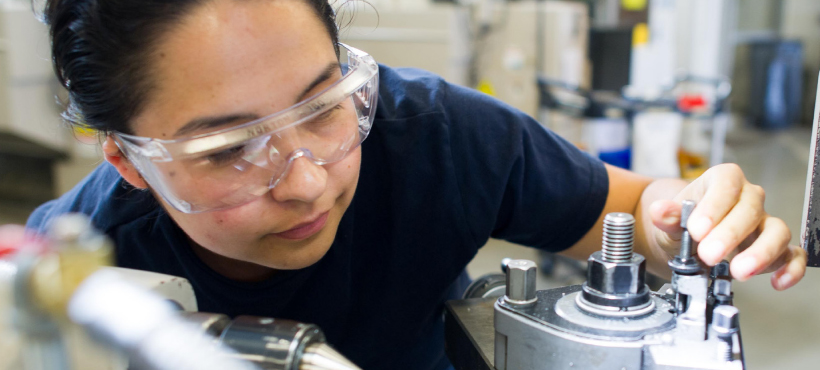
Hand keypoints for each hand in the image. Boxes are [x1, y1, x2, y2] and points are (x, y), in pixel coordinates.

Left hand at [648, 163, 806, 289]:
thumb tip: (659, 211)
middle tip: (709, 255)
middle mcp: (749, 198)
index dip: (713, 206)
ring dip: (761, 253)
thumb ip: (668, 215)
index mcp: (724, 180)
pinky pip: (793, 255)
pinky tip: (777, 283)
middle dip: (730, 235)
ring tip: (738, 271)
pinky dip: (790, 269)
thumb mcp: (670, 218)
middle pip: (750, 210)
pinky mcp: (775, 247)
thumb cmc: (684, 221)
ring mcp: (765, 223)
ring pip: (777, 232)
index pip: (726, 184)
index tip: (696, 230)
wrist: (689, 236)